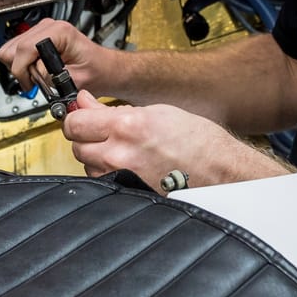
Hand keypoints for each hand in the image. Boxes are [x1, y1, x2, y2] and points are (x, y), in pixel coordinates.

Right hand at [0, 18, 108, 93]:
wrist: (102, 68)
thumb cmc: (95, 70)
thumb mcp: (76, 79)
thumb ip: (52, 76)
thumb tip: (34, 74)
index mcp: (59, 32)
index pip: (24, 48)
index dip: (23, 70)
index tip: (32, 83)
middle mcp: (48, 26)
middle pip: (12, 48)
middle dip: (20, 69)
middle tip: (35, 81)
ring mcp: (41, 30)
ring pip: (10, 50)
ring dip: (21, 68)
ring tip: (38, 76)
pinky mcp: (37, 37)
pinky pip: (16, 51)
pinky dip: (22, 65)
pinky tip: (36, 71)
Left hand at [59, 91, 283, 192]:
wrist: (221, 173)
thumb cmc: (198, 141)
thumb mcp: (157, 112)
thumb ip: (114, 109)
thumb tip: (85, 103)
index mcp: (127, 127)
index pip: (75, 122)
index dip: (76, 116)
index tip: (81, 114)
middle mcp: (119, 155)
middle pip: (76, 145)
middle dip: (84, 136)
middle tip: (102, 131)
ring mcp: (121, 178)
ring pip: (86, 165)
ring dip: (95, 155)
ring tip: (122, 149)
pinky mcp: (125, 194)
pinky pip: (101, 181)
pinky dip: (106, 172)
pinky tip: (126, 165)